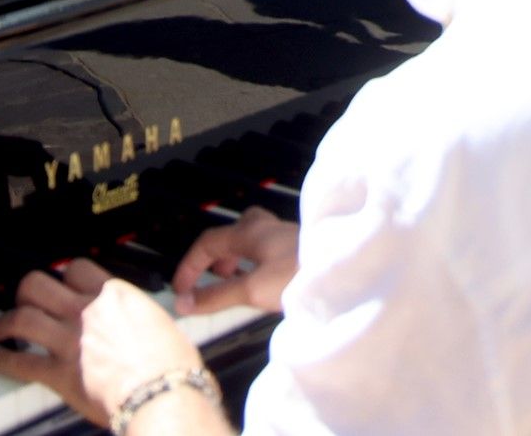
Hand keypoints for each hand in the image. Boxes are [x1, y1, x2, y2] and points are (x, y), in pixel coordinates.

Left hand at [0, 261, 204, 426]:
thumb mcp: (161, 325)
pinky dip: (1, 360)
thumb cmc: (172, 367)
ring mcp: (69, 341)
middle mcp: (85, 312)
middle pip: (39, 285)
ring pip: (22, 318)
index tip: (63, 281)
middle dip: (26, 291)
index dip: (66, 273)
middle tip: (24, 299)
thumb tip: (141, 325)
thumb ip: (139, 319)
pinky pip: (20, 362)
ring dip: (5, 323)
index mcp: (113, 295)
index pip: (77, 268)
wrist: (164, 394)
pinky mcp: (59, 374)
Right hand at [173, 206, 299, 315]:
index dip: (190, 266)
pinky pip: (270, 249)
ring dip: (239, 259)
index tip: (181, 291)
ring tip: (239, 282)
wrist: (348, 274)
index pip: (207, 243)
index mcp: (250, 232)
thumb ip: (216, 296)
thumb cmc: (300, 275)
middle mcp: (267, 227)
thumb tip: (184, 303)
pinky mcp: (302, 247)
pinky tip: (268, 282)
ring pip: (253, 239)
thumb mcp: (252, 289)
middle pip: (233, 233)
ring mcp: (286, 235)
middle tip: (216, 280)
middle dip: (218, 256)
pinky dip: (258, 263)